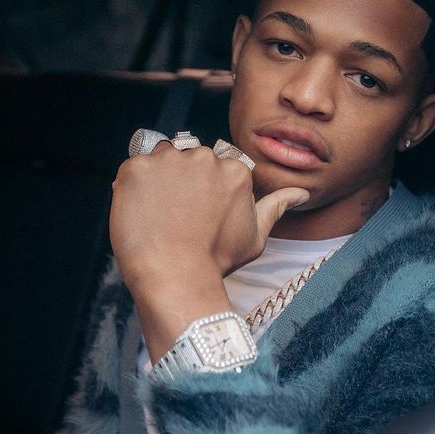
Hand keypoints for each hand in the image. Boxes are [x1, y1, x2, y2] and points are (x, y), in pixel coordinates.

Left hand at [109, 142, 308, 362]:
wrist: (174, 277)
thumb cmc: (216, 261)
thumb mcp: (255, 236)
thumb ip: (276, 206)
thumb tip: (301, 193)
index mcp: (234, 170)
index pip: (215, 166)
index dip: (203, 189)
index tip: (197, 213)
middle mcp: (204, 156)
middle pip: (188, 158)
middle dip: (182, 180)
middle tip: (176, 215)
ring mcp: (168, 159)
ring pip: (161, 159)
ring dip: (158, 179)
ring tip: (157, 214)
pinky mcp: (137, 167)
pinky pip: (133, 167)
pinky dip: (133, 187)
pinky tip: (140, 211)